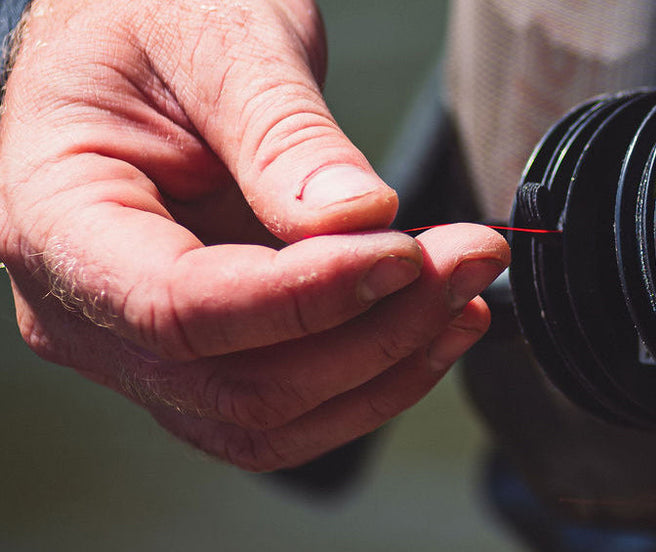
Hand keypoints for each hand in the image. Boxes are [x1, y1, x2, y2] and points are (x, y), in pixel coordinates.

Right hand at [0, 0, 505, 470]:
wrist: (135, 32)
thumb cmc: (150, 20)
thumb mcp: (219, 41)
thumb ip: (283, 132)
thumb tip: (359, 217)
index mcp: (52, 220)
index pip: (178, 306)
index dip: (305, 298)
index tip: (405, 253)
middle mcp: (83, 307)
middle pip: (236, 383)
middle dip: (373, 333)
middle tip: (467, 254)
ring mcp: (140, 344)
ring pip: (271, 417)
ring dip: (388, 365)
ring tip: (465, 285)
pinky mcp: (205, 352)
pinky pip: (289, 405)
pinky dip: (375, 374)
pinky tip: (438, 315)